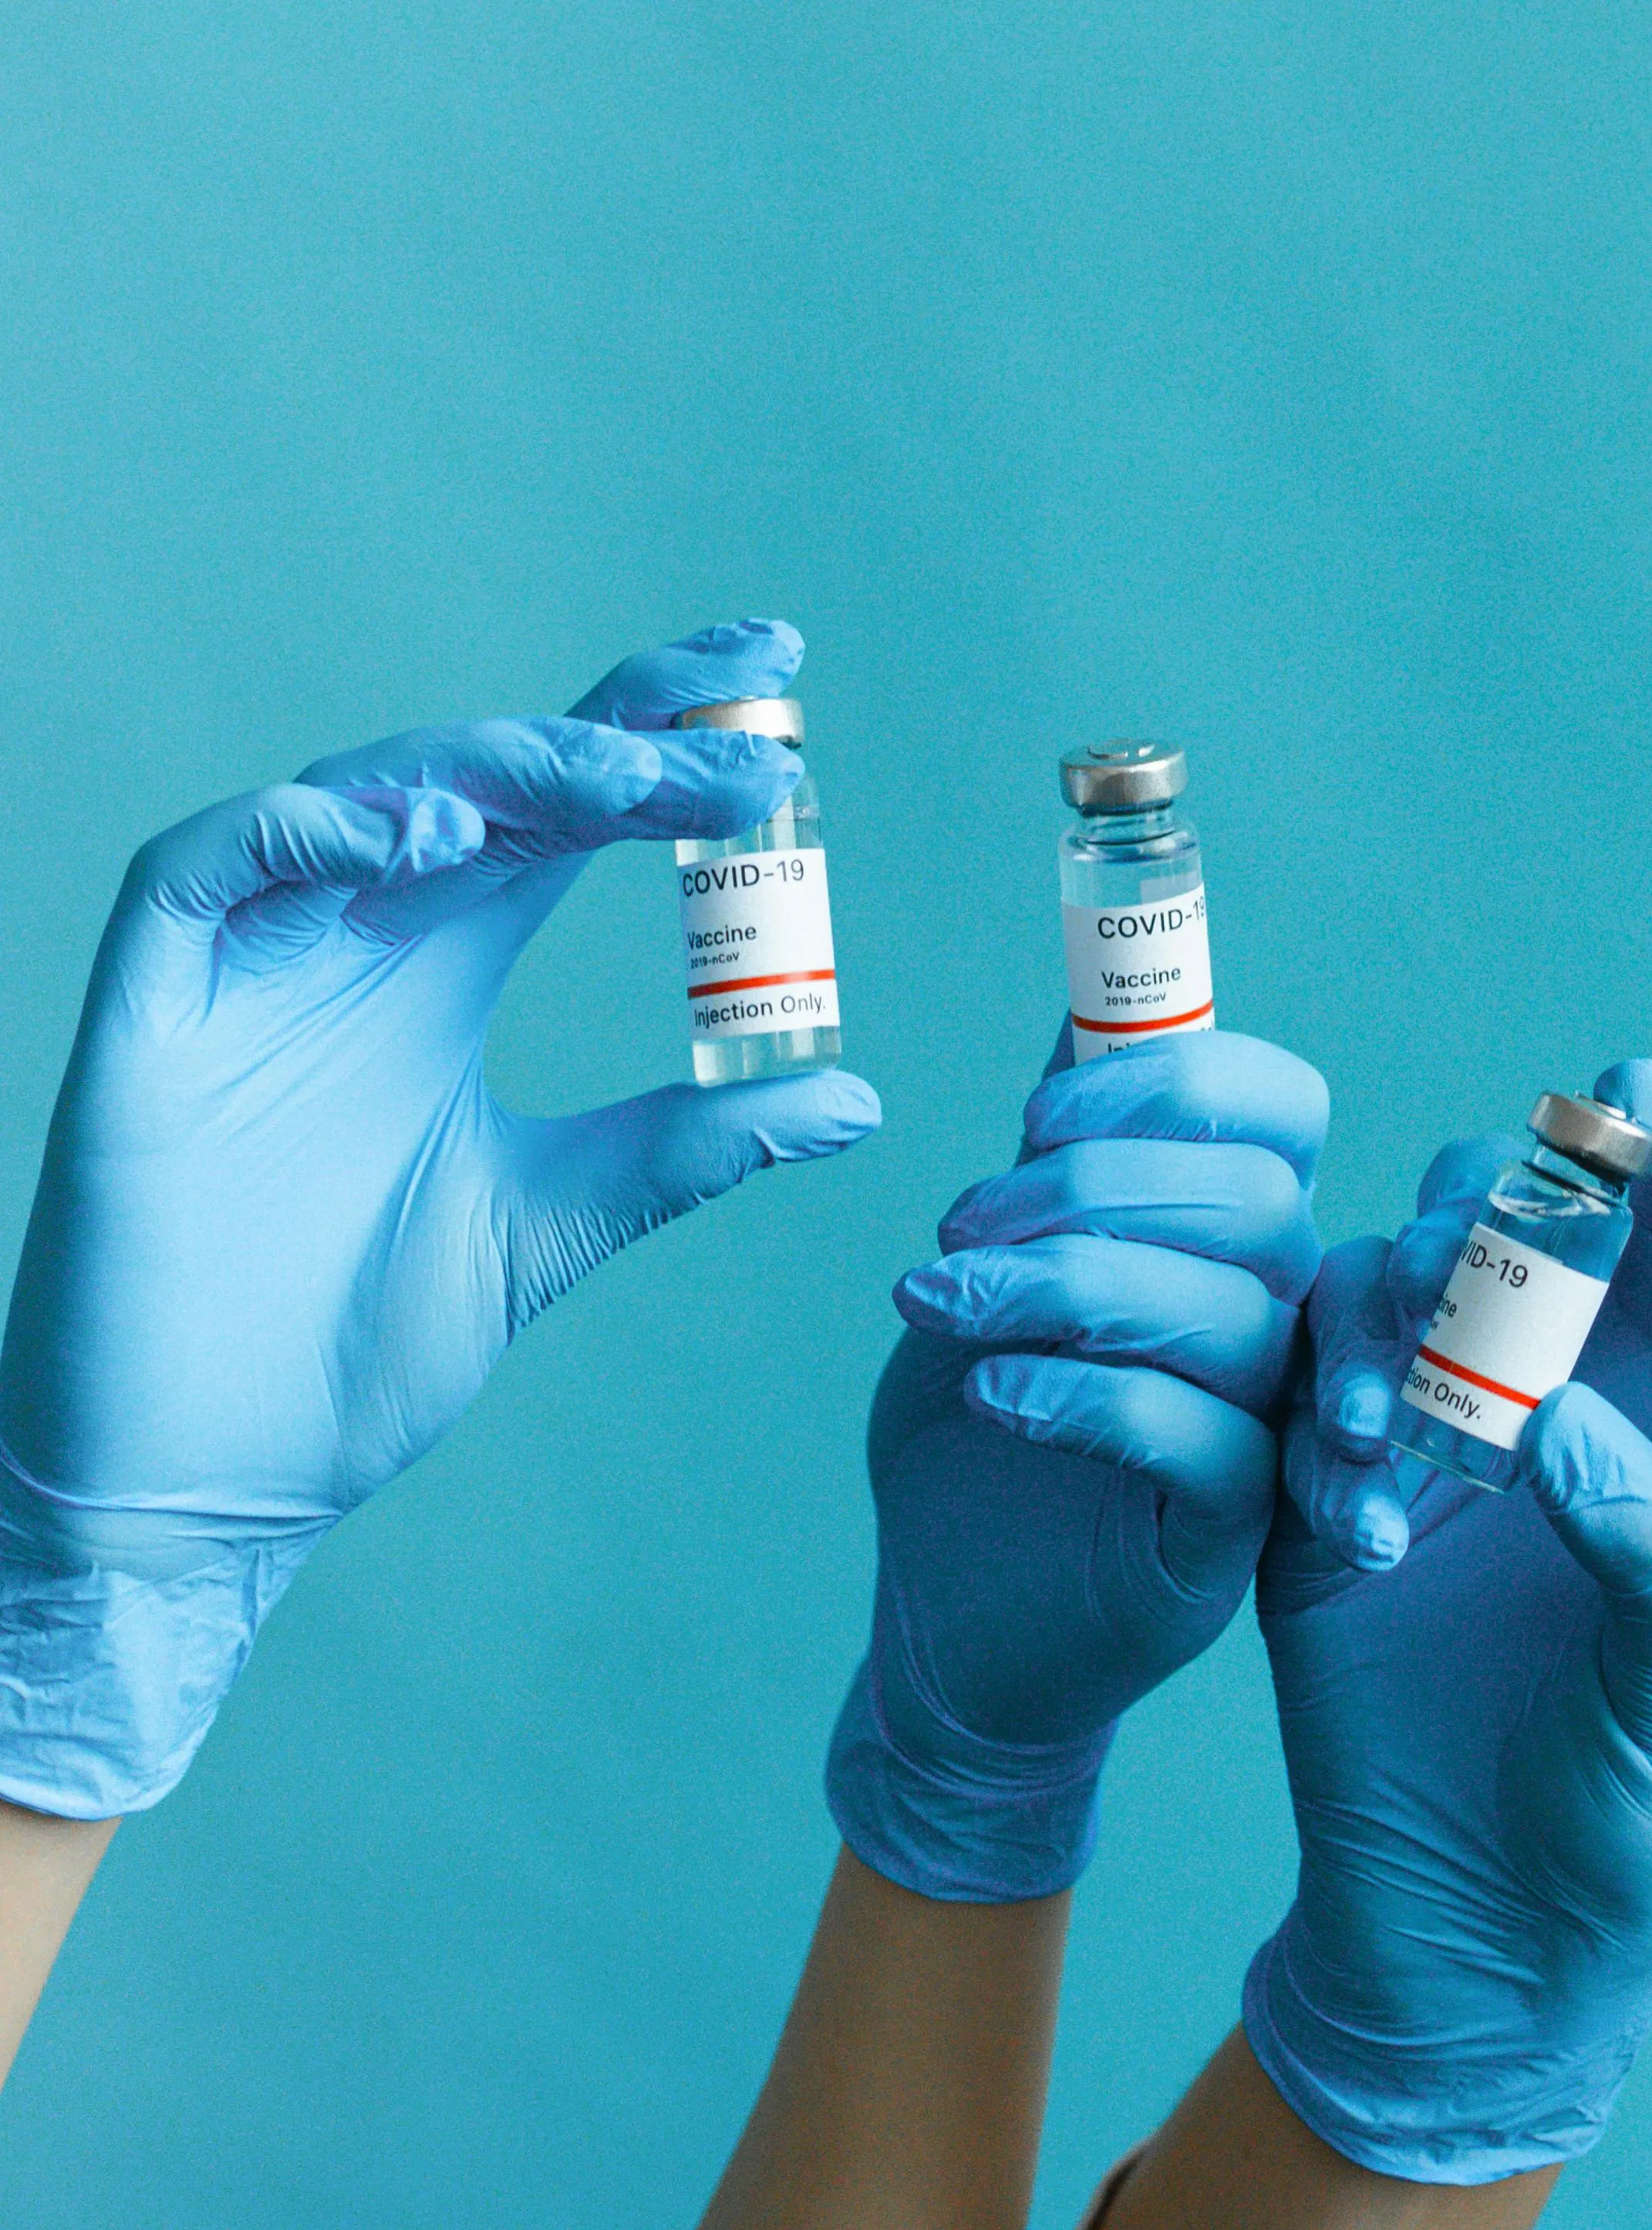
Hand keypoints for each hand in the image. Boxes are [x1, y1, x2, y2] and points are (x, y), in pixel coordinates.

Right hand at [0, 621, 878, 1817]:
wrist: (214, 1487)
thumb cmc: (355, 1348)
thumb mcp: (560, 1223)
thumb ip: (688, 1148)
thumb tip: (858, 1096)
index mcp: (443, 971)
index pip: (563, 805)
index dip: (659, 725)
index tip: (779, 673)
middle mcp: (351, 942)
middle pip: (487, 775)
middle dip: (616, 740)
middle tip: (744, 741)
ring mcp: (244, 969)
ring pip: (363, 797)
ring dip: (493, 770)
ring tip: (617, 781)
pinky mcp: (147, 1016)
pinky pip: (201, 871)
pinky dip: (306, 832)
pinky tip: (425, 835)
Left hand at [827, 1029, 1326, 1900]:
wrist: (940, 1624)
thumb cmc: (974, 1437)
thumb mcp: (994, 1271)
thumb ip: (1055, 1156)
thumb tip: (1084, 1011)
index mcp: (1232, 1231)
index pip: (1284, 1109)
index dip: (1182, 1083)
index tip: (1040, 1117)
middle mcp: (1278, 1314)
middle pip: (1259, 1203)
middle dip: (1096, 1191)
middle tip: (953, 1230)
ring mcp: (1273, 1423)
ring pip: (1233, 1316)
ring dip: (1069, 1285)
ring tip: (935, 1306)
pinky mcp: (1239, 1530)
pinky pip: (1210, 1440)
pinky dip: (1095, 1398)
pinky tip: (991, 1393)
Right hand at [1245, 1068, 1651, 2180]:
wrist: (1489, 1952)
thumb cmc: (1639, 1823)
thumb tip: (1574, 1422)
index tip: (1648, 1088)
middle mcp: (1549, 1398)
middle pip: (1520, 1224)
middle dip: (1504, 1195)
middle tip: (1488, 1237)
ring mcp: (1426, 1443)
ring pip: (1390, 1287)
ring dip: (1390, 1318)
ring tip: (1399, 1429)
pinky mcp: (1317, 1507)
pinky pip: (1291, 1405)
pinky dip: (1316, 1432)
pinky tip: (1356, 1511)